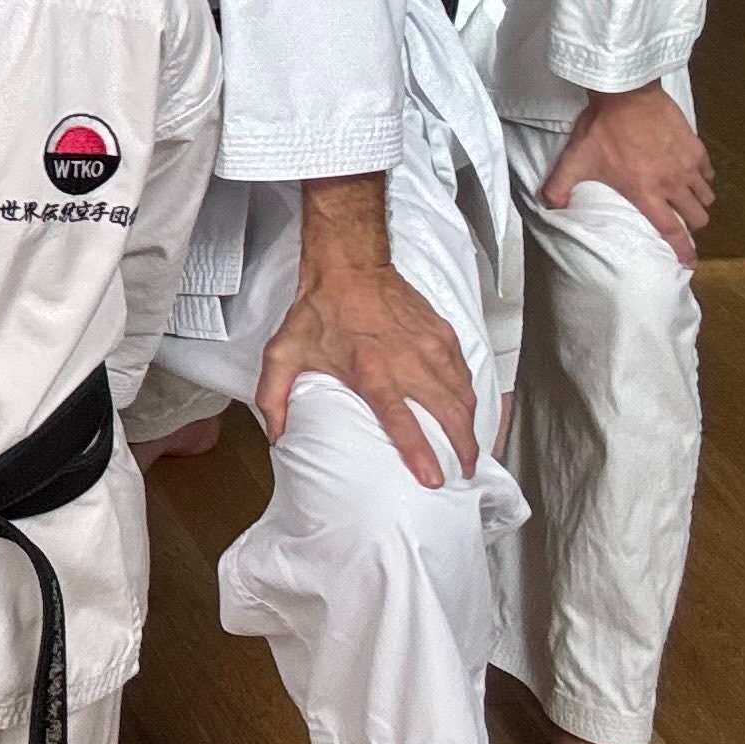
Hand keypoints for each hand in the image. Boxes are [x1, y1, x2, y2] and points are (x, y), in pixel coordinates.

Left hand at [258, 173, 479, 488]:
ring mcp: (431, 347)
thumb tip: (277, 436)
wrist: (349, 265)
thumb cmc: (318, 310)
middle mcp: (409, 361)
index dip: (420, 452)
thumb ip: (274, 396)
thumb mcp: (283, 352)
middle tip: (464, 472)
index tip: (435, 479)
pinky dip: (470, 398)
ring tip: (471, 450)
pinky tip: (466, 413)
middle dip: (463, 448)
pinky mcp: (444, 334)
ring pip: (464, 396)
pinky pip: (465, 374)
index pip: (401, 419)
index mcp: (371, 370)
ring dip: (471, 426)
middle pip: (449, 413)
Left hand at [546, 83, 710, 265]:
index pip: (670, 230)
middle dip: (692, 226)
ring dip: (698, 203)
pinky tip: (691, 174)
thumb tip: (551, 207)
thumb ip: (560, 187)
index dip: (682, 251)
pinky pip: (708, 172)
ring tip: (686, 200)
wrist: (626, 94)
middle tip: (682, 223)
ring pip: (706, 196)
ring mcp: (688, 165)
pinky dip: (702, 178)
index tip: (690, 263)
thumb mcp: (574, 160)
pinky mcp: (696, 147)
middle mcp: (672, 184)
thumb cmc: (601, 129)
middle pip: (697, 217)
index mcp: (646, 193)